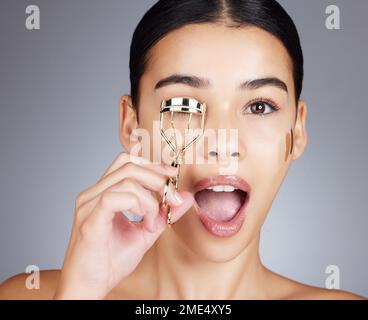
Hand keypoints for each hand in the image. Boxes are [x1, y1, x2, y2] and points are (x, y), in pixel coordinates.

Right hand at [53, 152, 193, 298]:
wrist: (88, 287)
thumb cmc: (110, 261)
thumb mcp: (144, 233)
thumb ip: (163, 214)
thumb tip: (187, 197)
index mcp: (103, 193)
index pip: (127, 162)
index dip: (152, 165)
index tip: (172, 175)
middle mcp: (93, 194)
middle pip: (129, 164)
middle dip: (157, 178)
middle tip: (172, 198)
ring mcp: (89, 204)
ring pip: (126, 178)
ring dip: (149, 198)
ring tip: (152, 221)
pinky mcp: (90, 218)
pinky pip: (116, 197)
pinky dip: (138, 204)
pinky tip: (142, 221)